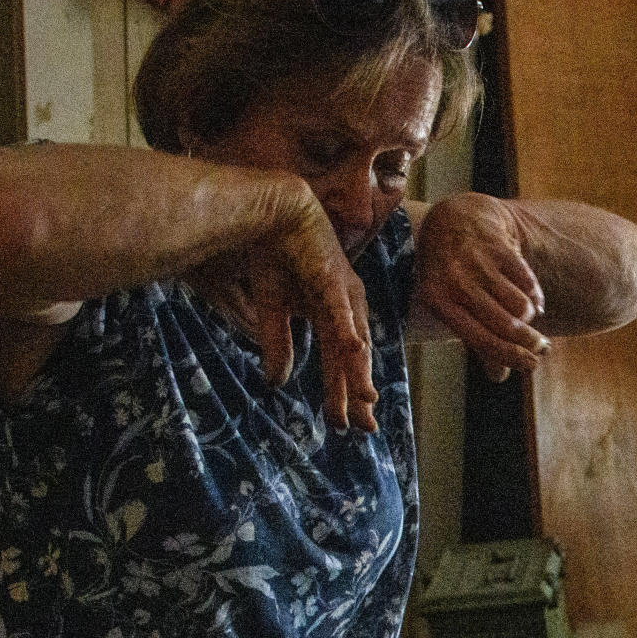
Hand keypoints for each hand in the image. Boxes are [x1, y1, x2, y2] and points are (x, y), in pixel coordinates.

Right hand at [197, 181, 380, 431]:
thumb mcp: (272, 308)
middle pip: (352, 359)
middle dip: (357, 393)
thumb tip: (278, 382)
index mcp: (332, 315)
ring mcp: (341, 292)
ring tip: (365, 401)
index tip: (343, 426)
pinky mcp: (330, 275)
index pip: (338, 363)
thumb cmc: (275, 253)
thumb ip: (278, 343)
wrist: (271, 208)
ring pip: (352, 339)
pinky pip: (339, 308)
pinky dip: (346, 331)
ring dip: (357, 370)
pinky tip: (353, 355)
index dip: (341, 394)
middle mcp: (344, 307)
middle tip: (365, 429)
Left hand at [417, 194, 552, 380]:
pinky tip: (530, 297)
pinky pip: (528, 282)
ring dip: (529, 315)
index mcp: (438, 301)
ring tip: (525, 314)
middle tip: (543, 348)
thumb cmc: (452, 275)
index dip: (511, 356)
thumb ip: (476, 341)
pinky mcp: (498, 244)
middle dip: (530, 341)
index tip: (533, 365)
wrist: (456, 219)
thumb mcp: (453, 306)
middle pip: (506, 325)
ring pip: (520, 306)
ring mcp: (476, 260)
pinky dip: (534, 295)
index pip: (482, 339)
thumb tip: (499, 376)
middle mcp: (454, 280)